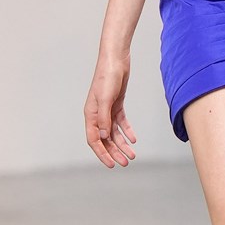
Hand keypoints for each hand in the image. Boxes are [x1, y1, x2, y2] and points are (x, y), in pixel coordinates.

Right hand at [85, 52, 136, 167]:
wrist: (116, 60)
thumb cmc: (107, 76)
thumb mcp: (106, 99)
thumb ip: (104, 119)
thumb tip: (104, 137)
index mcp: (91, 114)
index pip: (94, 139)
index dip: (102, 153)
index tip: (111, 164)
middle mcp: (97, 114)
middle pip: (105, 139)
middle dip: (114, 152)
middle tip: (126, 162)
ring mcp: (107, 110)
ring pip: (114, 133)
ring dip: (122, 144)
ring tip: (132, 154)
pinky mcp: (116, 105)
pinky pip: (121, 122)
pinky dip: (127, 131)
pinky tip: (133, 138)